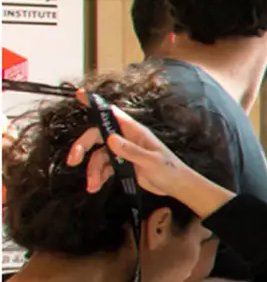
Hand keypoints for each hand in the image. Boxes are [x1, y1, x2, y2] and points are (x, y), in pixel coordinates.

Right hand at [66, 95, 230, 216]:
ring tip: (92, 185)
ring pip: (98, 156)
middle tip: (73, 160)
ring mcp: (123, 152)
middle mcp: (126, 139)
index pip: (111, 114)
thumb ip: (132, 151)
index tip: (80, 95)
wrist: (177, 186)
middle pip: (97, 136)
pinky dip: (98, 176)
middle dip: (83, 147)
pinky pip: (104, 168)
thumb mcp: (152, 161)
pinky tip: (95, 187)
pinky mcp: (122, 164)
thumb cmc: (170, 170)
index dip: (95, 105)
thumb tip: (110, 139)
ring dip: (92, 170)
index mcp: (134, 131)